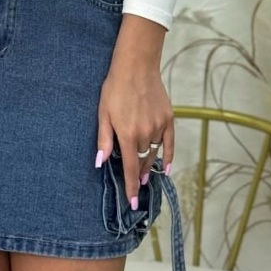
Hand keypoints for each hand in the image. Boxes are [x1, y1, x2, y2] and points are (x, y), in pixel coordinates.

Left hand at [95, 57, 173, 210]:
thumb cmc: (114, 88)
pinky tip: (165, 169)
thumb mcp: (103, 113)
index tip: (133, 203)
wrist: (136, 67)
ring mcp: (158, 126)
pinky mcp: (168, 118)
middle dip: (137, 172)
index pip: (129, 168)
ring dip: (148, 163)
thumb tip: (100, 163)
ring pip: (153, 152)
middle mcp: (145, 133)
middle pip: (141, 161)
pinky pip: (170, 144)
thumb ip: (104, 139)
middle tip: (133, 181)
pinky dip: (168, 157)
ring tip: (143, 173)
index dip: (131, 187)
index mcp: (127, 134)